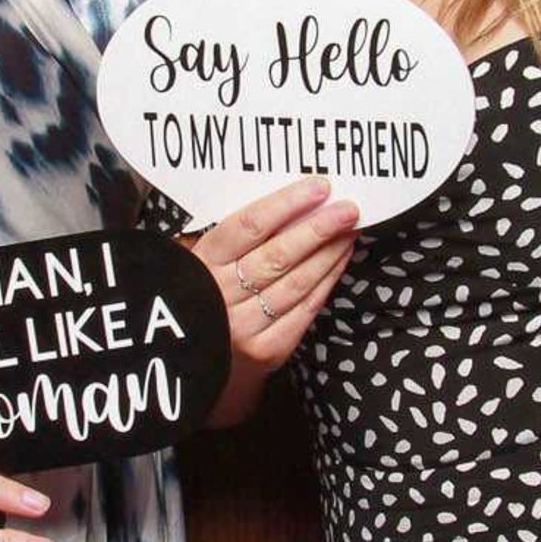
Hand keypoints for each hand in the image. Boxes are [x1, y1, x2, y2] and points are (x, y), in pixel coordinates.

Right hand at [185, 177, 359, 374]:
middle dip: (318, 229)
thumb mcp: (200, 259)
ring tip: (349, 231)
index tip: (318, 188)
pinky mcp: (266, 351)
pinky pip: (304, 311)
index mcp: (201, 264)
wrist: (190, 353)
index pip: (248, 226)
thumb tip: (290, 203)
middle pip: (278, 256)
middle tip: (348, 209)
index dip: (286, 204)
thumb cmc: (201, 293)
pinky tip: (339, 261)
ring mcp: (243, 326)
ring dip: (328, 254)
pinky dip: (326, 283)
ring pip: (296, 283)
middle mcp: (221, 296)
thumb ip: (235, 235)